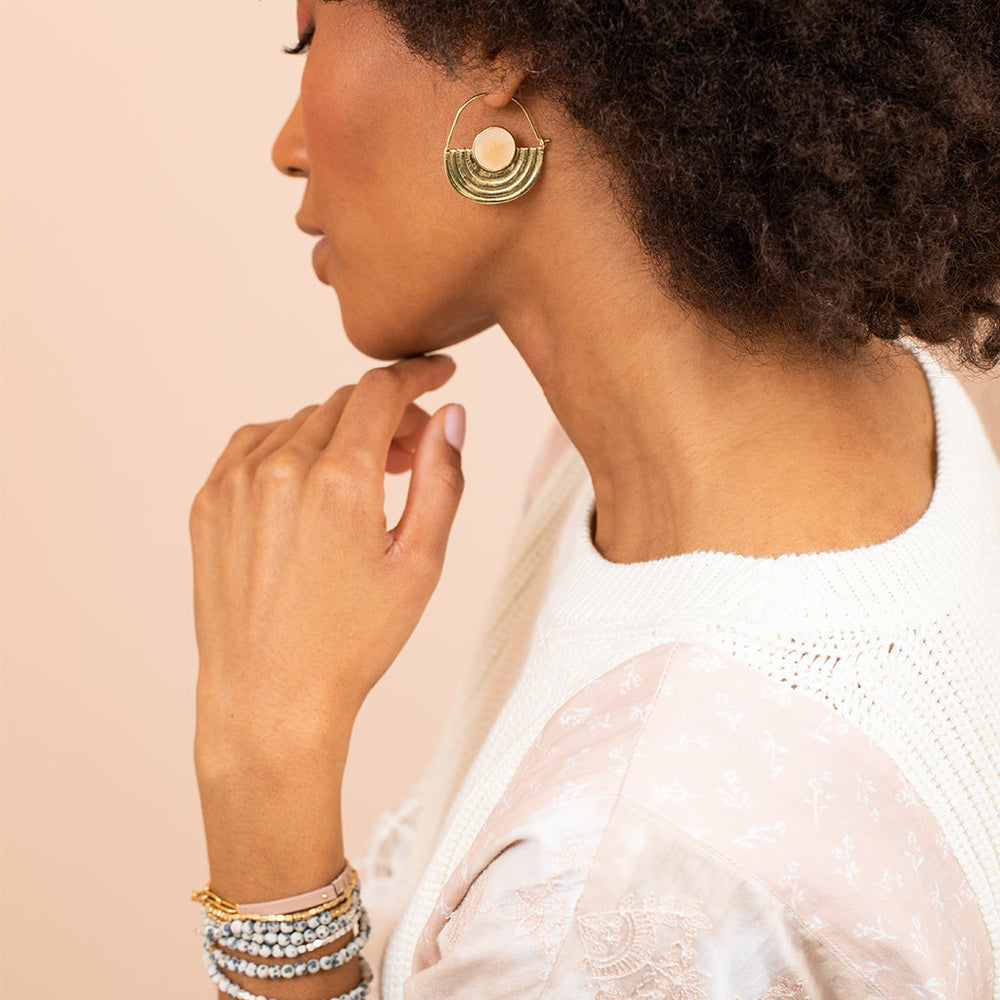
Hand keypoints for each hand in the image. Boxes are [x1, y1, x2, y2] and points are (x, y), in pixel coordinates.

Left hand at [190, 354, 464, 761]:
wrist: (270, 697)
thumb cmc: (351, 642)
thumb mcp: (420, 565)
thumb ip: (441, 479)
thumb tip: (450, 416)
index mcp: (340, 482)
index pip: (381, 390)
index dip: (417, 374)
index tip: (438, 373)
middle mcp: (281, 469)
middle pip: (344, 404)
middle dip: (386, 417)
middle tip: (409, 454)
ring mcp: (236, 483)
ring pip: (301, 422)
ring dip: (339, 434)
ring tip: (363, 480)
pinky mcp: (209, 501)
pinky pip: (256, 443)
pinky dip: (291, 447)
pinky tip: (312, 484)